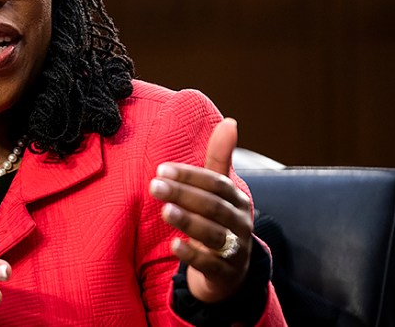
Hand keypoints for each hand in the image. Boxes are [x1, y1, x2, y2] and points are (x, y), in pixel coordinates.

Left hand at [148, 118, 253, 302]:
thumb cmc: (220, 222)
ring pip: (213, 234)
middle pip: (213, 206)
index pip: (216, 183)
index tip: (162, 169)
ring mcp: (235, 249)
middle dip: (184, 194)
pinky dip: (192, 256)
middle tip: (154, 186)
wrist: (230, 272)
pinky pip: (210, 264)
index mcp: (238, 200)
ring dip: (188, 221)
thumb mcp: (220, 192)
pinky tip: (174, 245)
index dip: (190, 176)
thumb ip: (220, 159)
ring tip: (165, 211)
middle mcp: (240, 223)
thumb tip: (230, 121)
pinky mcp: (225, 273)